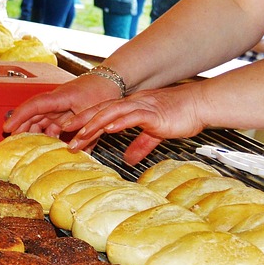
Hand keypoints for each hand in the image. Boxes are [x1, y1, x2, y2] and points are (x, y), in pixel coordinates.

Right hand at [3, 73, 131, 138]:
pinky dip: (44, 136)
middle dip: (19, 128)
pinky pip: (48, 125)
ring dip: (30, 133)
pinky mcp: (63, 114)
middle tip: (9, 144)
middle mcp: (55, 102)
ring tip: (23, 148)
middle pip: (31, 114)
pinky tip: (43, 147)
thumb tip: (75, 152)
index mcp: (60, 97)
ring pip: (38, 121)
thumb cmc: (103, 91)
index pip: (34, 105)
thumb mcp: (95, 113)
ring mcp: (58, 108)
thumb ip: (86, 133)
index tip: (7, 127)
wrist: (111, 82)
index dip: (19, 116)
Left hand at [59, 86, 208, 164]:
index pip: (102, 113)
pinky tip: (108, 128)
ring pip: (111, 112)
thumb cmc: (181, 116)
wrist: (201, 105)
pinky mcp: (153, 113)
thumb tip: (129, 160)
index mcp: (131, 108)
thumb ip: (140, 145)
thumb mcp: (155, 134)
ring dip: (94, 123)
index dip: (85, 121)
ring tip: (80, 134)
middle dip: (80, 122)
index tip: (69, 132)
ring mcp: (141, 106)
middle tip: (63, 133)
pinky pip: (132, 116)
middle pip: (100, 110)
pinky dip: (118, 122)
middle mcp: (132, 104)